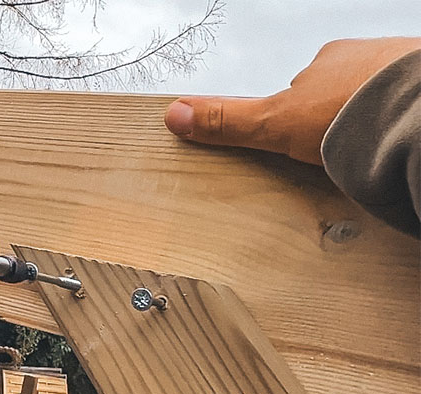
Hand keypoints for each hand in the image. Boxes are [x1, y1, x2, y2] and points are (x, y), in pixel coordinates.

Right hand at [164, 37, 420, 163]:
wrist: (413, 113)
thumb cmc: (350, 111)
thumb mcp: (274, 123)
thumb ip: (228, 121)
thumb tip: (175, 114)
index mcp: (328, 61)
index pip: (308, 88)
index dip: (302, 116)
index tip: (304, 138)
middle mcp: (367, 58)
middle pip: (347, 92)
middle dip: (341, 120)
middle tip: (341, 152)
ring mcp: (403, 71)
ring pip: (383, 99)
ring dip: (376, 124)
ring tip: (375, 156)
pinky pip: (410, 110)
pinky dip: (403, 128)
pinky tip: (399, 149)